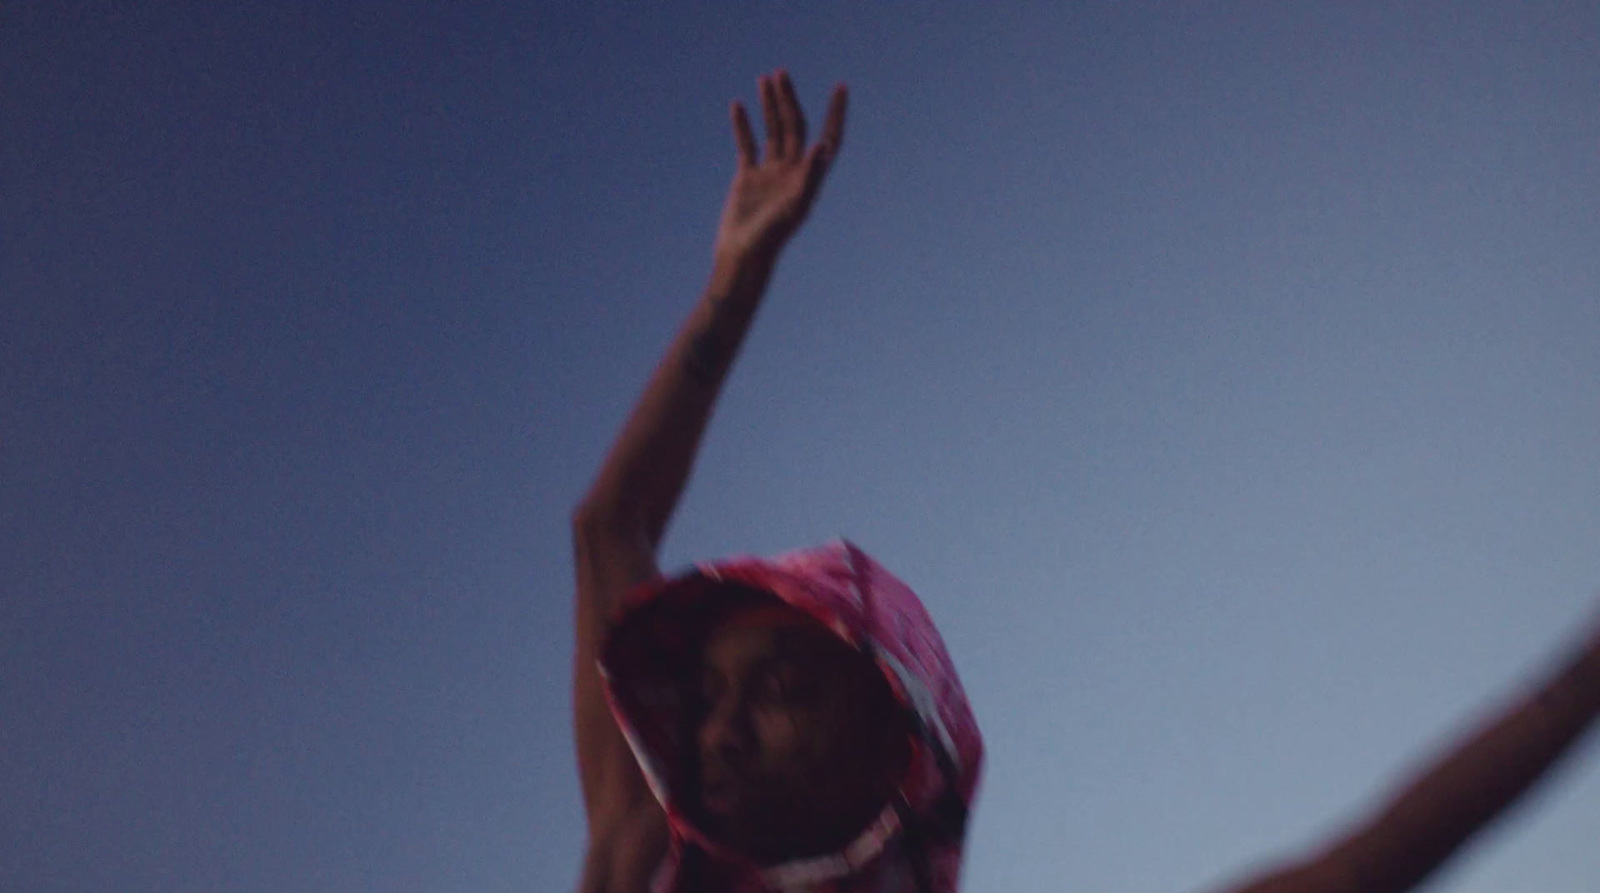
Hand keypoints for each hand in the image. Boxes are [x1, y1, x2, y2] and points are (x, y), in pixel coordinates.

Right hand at [712, 70, 846, 272]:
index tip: (841, 87)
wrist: (743, 257)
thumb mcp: (793, 207)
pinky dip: (743, 126)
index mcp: (809, 178)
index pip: (828, 138)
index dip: (835, 114)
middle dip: (789, 100)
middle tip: (782, 72)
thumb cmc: (771, 238)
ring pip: (773, 132)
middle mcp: (793, 173)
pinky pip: (747, 146)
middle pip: (795, 127)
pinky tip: (739, 106)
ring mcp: (770, 175)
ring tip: (766, 78)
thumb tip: (822, 145)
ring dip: (770, 106)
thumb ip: (810, 177)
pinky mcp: (748, 179)